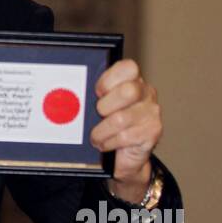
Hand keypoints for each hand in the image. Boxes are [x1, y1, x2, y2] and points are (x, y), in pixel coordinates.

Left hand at [89, 58, 161, 199]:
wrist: (124, 155)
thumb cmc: (108, 124)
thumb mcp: (99, 105)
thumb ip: (93, 95)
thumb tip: (69, 95)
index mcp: (133, 79)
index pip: (128, 68)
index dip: (108, 80)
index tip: (97, 92)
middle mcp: (146, 93)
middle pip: (128, 91)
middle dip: (105, 106)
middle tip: (98, 114)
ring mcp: (151, 112)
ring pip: (121, 119)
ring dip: (101, 131)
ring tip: (95, 136)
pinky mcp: (152, 132)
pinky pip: (125, 137)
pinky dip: (108, 143)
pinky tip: (105, 144)